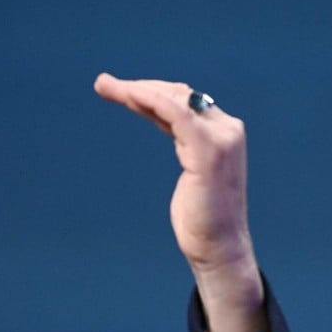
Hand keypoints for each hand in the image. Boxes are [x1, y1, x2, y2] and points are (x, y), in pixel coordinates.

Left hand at [94, 73, 265, 331]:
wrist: (218, 248)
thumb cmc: (202, 218)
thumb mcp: (190, 170)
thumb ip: (183, 142)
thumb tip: (163, 121)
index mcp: (223, 132)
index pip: (184, 101)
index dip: (150, 92)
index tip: (120, 90)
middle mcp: (226, 129)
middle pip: (177, 95)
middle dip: (139, 88)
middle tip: (104, 83)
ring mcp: (220, 138)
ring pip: (173, 100)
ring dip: (136, 91)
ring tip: (106, 85)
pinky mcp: (208, 151)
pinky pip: (176, 114)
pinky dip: (152, 100)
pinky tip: (129, 95)